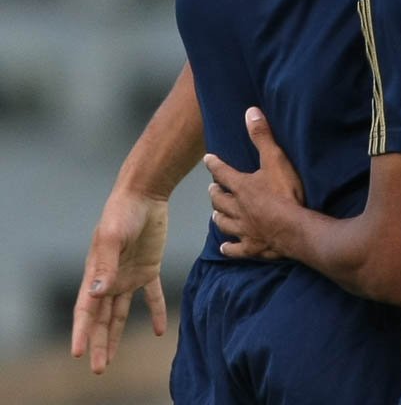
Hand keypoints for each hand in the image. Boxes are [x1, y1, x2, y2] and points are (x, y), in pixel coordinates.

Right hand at [71, 192, 168, 373]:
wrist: (145, 194)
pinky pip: (152, 295)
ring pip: (120, 312)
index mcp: (95, 272)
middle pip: (100, 317)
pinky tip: (160, 331)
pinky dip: (156, 312)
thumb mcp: (113, 237)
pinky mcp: (149, 268)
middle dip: (97, 343)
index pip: (86, 308)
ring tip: (111, 360)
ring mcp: (128, 274)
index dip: (81, 331)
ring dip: (115, 335)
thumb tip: (98, 293)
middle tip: (98, 368)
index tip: (77, 353)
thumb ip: (106, 265)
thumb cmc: (123, 212)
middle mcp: (109, 277)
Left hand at [204, 108, 304, 259]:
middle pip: (220, 200)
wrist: (293, 228)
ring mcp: (243, 229)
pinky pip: (235, 248)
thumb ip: (262, 136)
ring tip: (215, 213)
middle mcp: (237, 208)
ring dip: (219, 216)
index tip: (208, 159)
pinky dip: (229, 248)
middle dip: (215, 193)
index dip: (215, 165)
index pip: (223, 172)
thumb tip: (250, 111)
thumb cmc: (285, 192)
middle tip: (212, 189)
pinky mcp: (251, 247)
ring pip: (224, 223)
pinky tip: (224, 248)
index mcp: (242, 186)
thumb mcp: (275, 159)